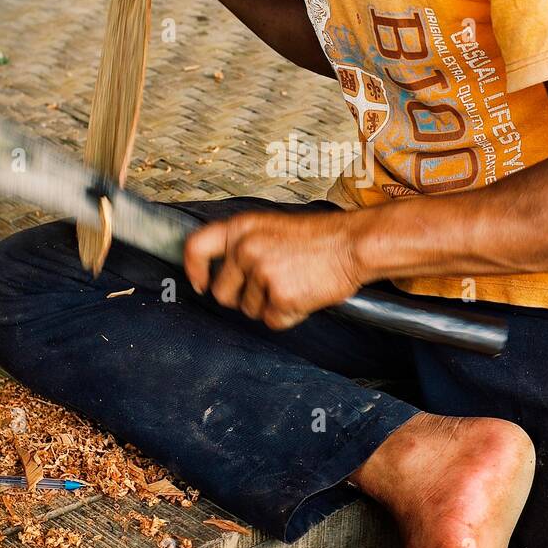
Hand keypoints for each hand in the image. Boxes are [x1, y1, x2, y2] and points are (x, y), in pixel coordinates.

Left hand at [182, 210, 364, 329]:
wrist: (353, 244)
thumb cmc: (320, 238)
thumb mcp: (272, 227)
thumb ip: (244, 244)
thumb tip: (223, 270)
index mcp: (241, 228)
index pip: (196, 248)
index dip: (194, 270)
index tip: (201, 283)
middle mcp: (245, 249)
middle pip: (222, 293)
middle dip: (242, 297)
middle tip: (270, 285)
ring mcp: (261, 274)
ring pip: (248, 311)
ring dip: (269, 305)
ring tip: (294, 283)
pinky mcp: (280, 298)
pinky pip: (272, 321)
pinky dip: (287, 315)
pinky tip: (303, 295)